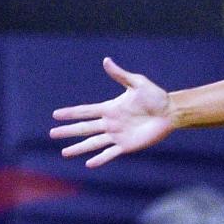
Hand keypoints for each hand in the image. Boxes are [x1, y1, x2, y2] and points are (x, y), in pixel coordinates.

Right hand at [50, 58, 174, 166]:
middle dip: (68, 131)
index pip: (85, 111)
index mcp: (110, 108)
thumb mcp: (137, 83)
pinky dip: (100, 159)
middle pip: (84, 128)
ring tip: (64, 153)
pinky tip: (89, 164)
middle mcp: (110, 123)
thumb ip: (120, 75)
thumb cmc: (156, 96)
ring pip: (93, 143)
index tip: (55, 114)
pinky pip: (110, 153)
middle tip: (52, 134)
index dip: (71, 113)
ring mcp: (117, 135)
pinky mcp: (127, 145)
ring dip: (79, 148)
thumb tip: (106, 60)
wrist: (171, 112)